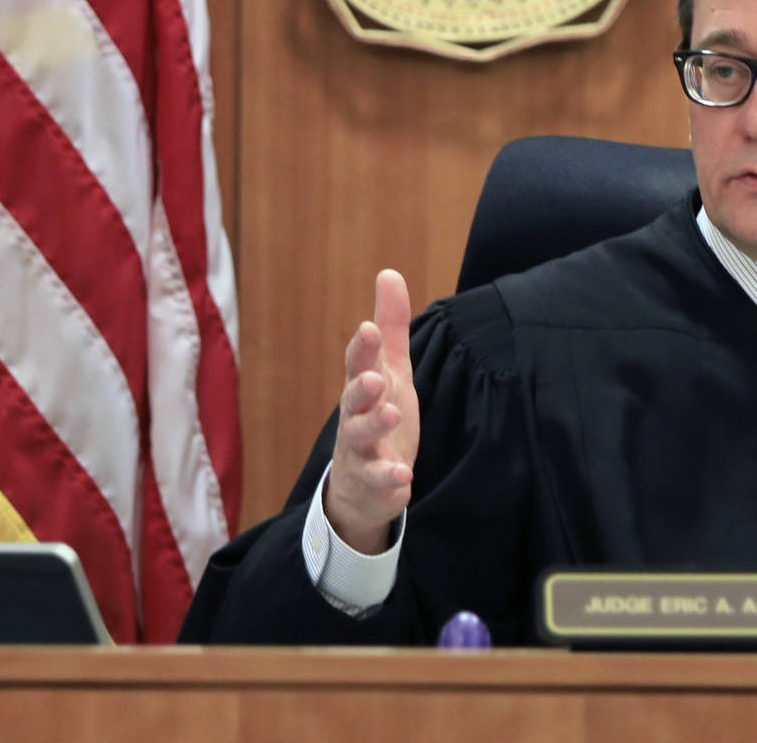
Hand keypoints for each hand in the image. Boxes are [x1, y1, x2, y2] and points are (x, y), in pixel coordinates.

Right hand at [325, 269, 419, 553]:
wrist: (363, 483)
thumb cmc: (378, 413)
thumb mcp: (391, 368)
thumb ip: (390, 326)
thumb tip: (389, 273)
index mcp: (364, 385)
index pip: (358, 363)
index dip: (362, 348)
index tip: (367, 328)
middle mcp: (356, 415)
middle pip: (353, 398)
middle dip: (362, 386)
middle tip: (375, 377)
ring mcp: (361, 449)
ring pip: (361, 436)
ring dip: (374, 425)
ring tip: (391, 413)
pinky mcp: (372, 480)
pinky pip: (377, 479)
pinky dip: (388, 477)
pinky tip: (403, 475)